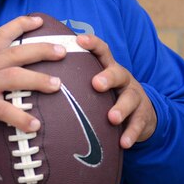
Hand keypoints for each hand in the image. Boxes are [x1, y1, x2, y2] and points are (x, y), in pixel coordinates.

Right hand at [0, 15, 65, 143]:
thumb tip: (3, 71)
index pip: (2, 34)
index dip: (21, 24)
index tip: (39, 20)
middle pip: (17, 52)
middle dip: (42, 49)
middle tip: (62, 51)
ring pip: (16, 76)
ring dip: (39, 80)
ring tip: (57, 86)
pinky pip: (5, 110)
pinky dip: (21, 118)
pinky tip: (35, 126)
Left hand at [77, 33, 156, 148]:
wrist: (143, 113)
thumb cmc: (109, 96)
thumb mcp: (98, 83)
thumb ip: (77, 78)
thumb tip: (40, 78)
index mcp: (108, 68)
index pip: (102, 51)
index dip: (92, 43)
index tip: (79, 40)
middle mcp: (123, 79)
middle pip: (117, 73)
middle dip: (107, 77)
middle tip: (96, 84)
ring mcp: (135, 96)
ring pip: (130, 99)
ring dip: (121, 108)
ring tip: (112, 118)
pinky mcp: (143, 116)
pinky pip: (138, 124)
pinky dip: (131, 134)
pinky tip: (123, 143)